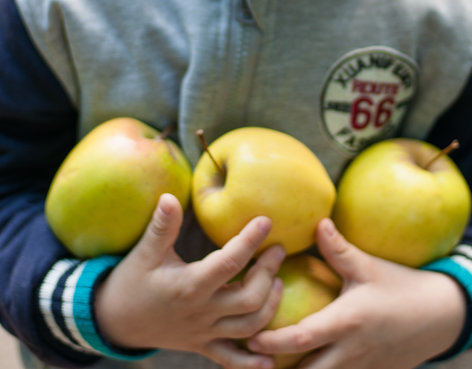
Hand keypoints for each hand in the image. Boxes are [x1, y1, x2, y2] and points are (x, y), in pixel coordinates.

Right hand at [94, 193, 284, 368]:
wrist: (114, 322)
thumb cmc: (131, 282)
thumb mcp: (144, 253)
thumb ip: (162, 227)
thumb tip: (169, 196)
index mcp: (189, 286)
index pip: (228, 263)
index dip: (250, 241)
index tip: (266, 220)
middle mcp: (202, 312)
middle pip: (249, 299)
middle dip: (268, 274)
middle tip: (279, 249)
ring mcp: (205, 333)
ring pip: (249, 329)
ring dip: (270, 307)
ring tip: (278, 282)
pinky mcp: (203, 345)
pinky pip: (232, 359)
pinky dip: (252, 363)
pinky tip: (269, 360)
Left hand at [247, 219, 466, 368]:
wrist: (442, 316)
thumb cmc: (401, 286)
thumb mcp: (369, 266)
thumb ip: (339, 249)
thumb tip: (316, 222)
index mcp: (346, 322)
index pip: (300, 339)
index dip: (272, 342)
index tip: (248, 338)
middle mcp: (350, 352)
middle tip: (250, 359)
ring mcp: (360, 368)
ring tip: (269, 365)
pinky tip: (303, 365)